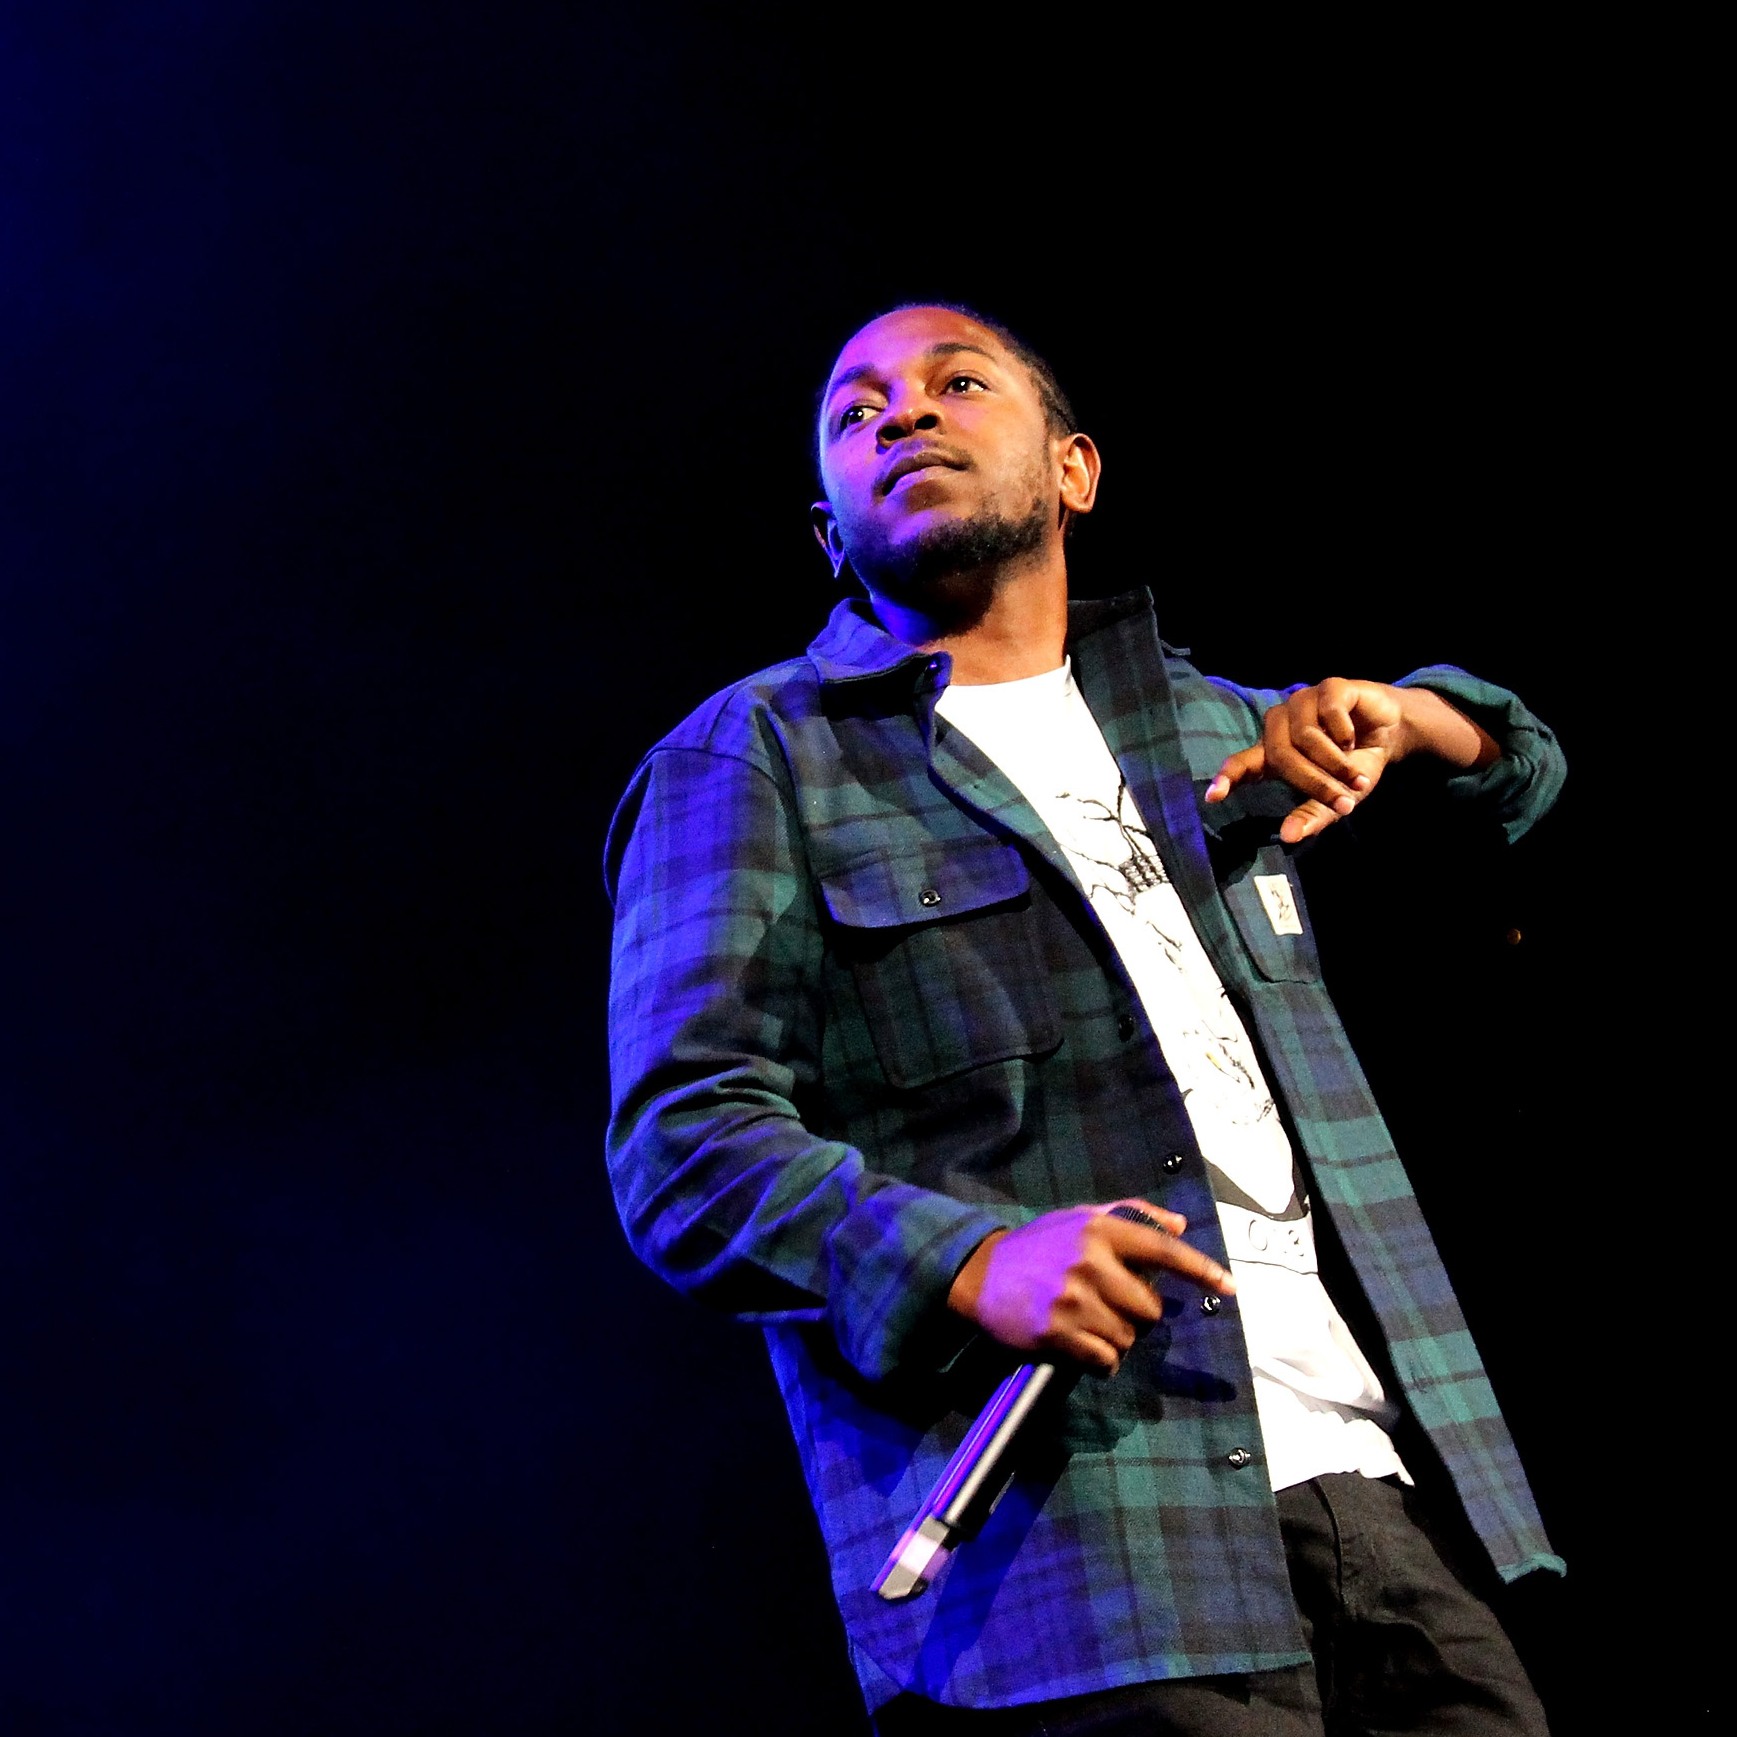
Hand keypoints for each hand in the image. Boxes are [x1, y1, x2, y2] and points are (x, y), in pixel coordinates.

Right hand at [946, 1200, 1235, 1375]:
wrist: (980, 1273)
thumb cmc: (1039, 1244)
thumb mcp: (1081, 1217)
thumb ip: (1132, 1216)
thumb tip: (1180, 1226)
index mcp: (1098, 1230)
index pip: (1162, 1250)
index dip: (1200, 1269)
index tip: (1229, 1287)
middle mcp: (1089, 1262)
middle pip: (1150, 1308)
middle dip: (1140, 1313)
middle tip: (1114, 1306)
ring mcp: (1073, 1300)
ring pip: (1128, 1337)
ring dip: (1118, 1338)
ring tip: (1092, 1323)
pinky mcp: (1057, 1333)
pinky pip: (1105, 1360)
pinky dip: (1103, 1360)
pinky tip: (1085, 1345)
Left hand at [1204, 679, 1499, 843]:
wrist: (1392, 732)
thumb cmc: (1355, 764)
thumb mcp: (1338, 796)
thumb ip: (1313, 815)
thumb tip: (1289, 837)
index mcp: (1275, 752)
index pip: (1242, 763)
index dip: (1228, 778)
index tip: (1213, 797)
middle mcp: (1281, 724)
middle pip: (1282, 757)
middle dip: (1314, 783)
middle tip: (1343, 802)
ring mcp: (1301, 702)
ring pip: (1305, 736)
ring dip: (1334, 762)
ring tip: (1354, 774)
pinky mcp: (1327, 687)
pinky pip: (1329, 712)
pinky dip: (1344, 732)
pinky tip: (1353, 736)